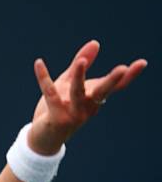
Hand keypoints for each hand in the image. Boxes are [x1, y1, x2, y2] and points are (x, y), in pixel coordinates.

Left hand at [28, 40, 147, 154]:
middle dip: (112, 81)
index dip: (129, 76)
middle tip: (122, 69)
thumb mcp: (69, 83)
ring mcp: (73, 114)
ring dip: (79, 77)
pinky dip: (44, 77)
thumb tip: (96, 42)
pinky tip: (39, 63)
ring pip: (78, 93)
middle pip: (102, 92)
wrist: (42, 138)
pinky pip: (50, 94)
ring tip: (81, 62)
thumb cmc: (59, 108)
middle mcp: (87, 107)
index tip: (142, 63)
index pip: (115, 87)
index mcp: (93, 99)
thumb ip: (82, 62)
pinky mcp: (56, 118)